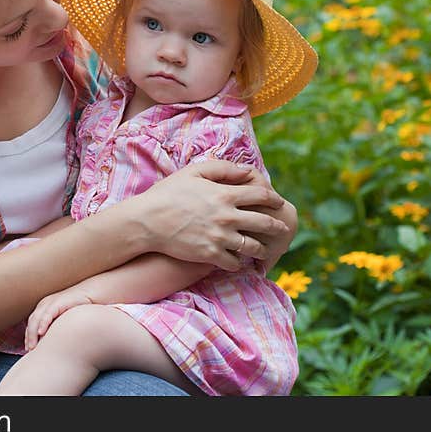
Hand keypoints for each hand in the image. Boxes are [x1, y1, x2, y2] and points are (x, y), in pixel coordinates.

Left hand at [24, 286, 93, 351]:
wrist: (92, 295)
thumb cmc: (80, 310)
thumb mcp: (64, 320)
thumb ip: (56, 329)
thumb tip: (52, 346)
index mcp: (44, 309)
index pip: (32, 325)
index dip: (29, 337)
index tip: (29, 350)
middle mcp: (44, 305)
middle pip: (31, 322)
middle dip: (29, 337)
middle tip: (29, 350)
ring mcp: (50, 303)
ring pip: (36, 319)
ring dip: (32, 333)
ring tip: (32, 346)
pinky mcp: (57, 302)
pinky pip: (47, 314)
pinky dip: (43, 323)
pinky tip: (41, 332)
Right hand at [130, 160, 286, 271]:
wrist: (147, 221)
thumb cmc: (169, 192)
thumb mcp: (194, 171)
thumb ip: (224, 168)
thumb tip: (247, 171)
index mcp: (225, 195)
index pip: (262, 196)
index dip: (274, 199)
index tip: (279, 202)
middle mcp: (227, 217)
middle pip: (264, 223)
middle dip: (277, 226)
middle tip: (283, 229)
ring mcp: (219, 238)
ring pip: (252, 246)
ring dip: (260, 248)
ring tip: (262, 249)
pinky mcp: (210, 255)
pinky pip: (234, 263)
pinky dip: (239, 262)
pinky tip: (239, 260)